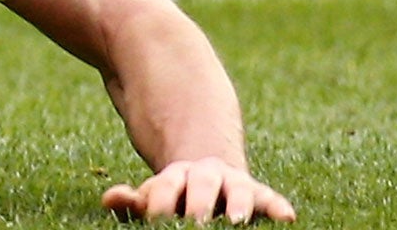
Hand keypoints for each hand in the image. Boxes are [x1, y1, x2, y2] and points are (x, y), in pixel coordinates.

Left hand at [103, 157, 296, 222]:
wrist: (210, 173)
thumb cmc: (177, 197)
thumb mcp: (155, 198)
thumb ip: (134, 201)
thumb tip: (109, 197)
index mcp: (176, 177)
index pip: (164, 187)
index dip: (158, 203)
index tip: (155, 220)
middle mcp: (206, 176)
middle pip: (201, 185)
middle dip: (198, 204)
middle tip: (194, 224)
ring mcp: (233, 183)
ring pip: (237, 190)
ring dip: (237, 203)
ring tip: (235, 220)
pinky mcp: (258, 195)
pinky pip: (270, 198)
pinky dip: (278, 206)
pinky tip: (287, 217)